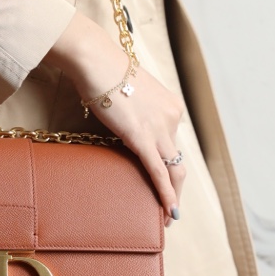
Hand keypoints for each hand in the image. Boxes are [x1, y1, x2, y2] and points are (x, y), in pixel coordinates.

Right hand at [46, 12, 185, 225]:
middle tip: (170, 205)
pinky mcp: (142, 137)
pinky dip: (165, 194)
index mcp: (170, 105)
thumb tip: (122, 120)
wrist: (95, 60)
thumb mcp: (128, 91)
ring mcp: (159, 127)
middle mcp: (172, 117)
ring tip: (168, 215)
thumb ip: (133, 109)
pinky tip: (167, 211)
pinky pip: (158, 171)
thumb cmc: (103, 69)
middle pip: (179, 159)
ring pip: (174, 170)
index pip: (174, 141)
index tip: (167, 178)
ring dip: (172, 195)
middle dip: (177, 185)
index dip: (171, 163)